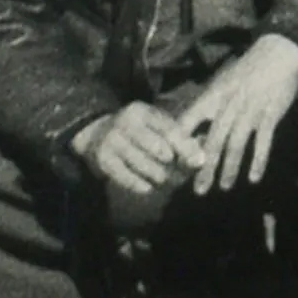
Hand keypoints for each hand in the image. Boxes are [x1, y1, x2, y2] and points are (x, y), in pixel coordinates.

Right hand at [72, 101, 205, 198]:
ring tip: (170, 182)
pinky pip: (130, 180)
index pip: (169, 129)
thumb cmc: (135, 130)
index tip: (200, 161)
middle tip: (183, 175)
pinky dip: (143, 186)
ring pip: (146, 167)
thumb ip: (177, 136)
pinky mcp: (103, 161)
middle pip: (159, 150)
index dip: (186, 147)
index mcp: (141, 111)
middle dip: (175, 166)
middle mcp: (125, 123)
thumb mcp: (153, 124)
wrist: (94, 133)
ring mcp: (112, 142)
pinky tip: (150, 187)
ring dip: (162, 179)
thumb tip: (202, 153)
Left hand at [179, 33, 297, 194]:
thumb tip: (190, 132)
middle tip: (199, 190)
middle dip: (205, 168)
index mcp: (212, 96)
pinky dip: (258, 161)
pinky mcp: (270, 115)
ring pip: (236, 145)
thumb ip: (207, 107)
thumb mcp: (221, 83)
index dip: (180, 143)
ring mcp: (250, 111)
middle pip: (213, 141)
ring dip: (230, 169)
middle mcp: (228, 106)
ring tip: (224, 187)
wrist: (277, 53)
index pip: (189, 121)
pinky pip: (263, 142)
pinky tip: (254, 178)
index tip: (174, 164)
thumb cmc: (246, 71)